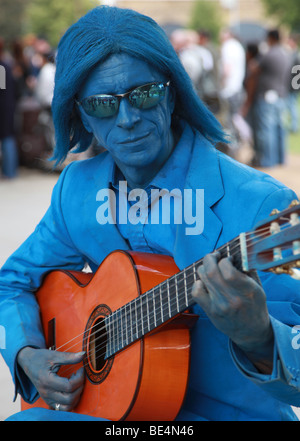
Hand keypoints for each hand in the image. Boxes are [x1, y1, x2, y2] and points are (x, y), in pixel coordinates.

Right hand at [17, 347, 84, 410]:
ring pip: (67, 406)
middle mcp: (46, 393)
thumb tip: (83, 354)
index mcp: (47, 381)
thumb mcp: (54, 355)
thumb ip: (69, 357)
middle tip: (79, 376)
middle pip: (69, 398)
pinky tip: (72, 390)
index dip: (79, 378)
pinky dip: (70, 402)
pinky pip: (62, 408)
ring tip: (76, 384)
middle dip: (79, 387)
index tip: (81, 369)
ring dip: (76, 396)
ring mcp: (47, 398)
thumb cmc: (40, 358)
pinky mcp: (48, 401)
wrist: (27, 363)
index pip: (69, 386)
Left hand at [192, 252, 273, 372]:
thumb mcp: (258, 288)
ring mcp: (219, 306)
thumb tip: (235, 253)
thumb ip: (248, 270)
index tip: (228, 258)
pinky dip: (197, 283)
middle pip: (211, 271)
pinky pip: (196, 292)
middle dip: (210, 258)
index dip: (224, 259)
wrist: (251, 332)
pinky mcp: (210, 311)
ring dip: (204, 268)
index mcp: (247, 291)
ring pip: (202, 278)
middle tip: (214, 256)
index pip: (227, 269)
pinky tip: (204, 281)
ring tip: (210, 267)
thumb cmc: (255, 306)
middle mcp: (232, 299)